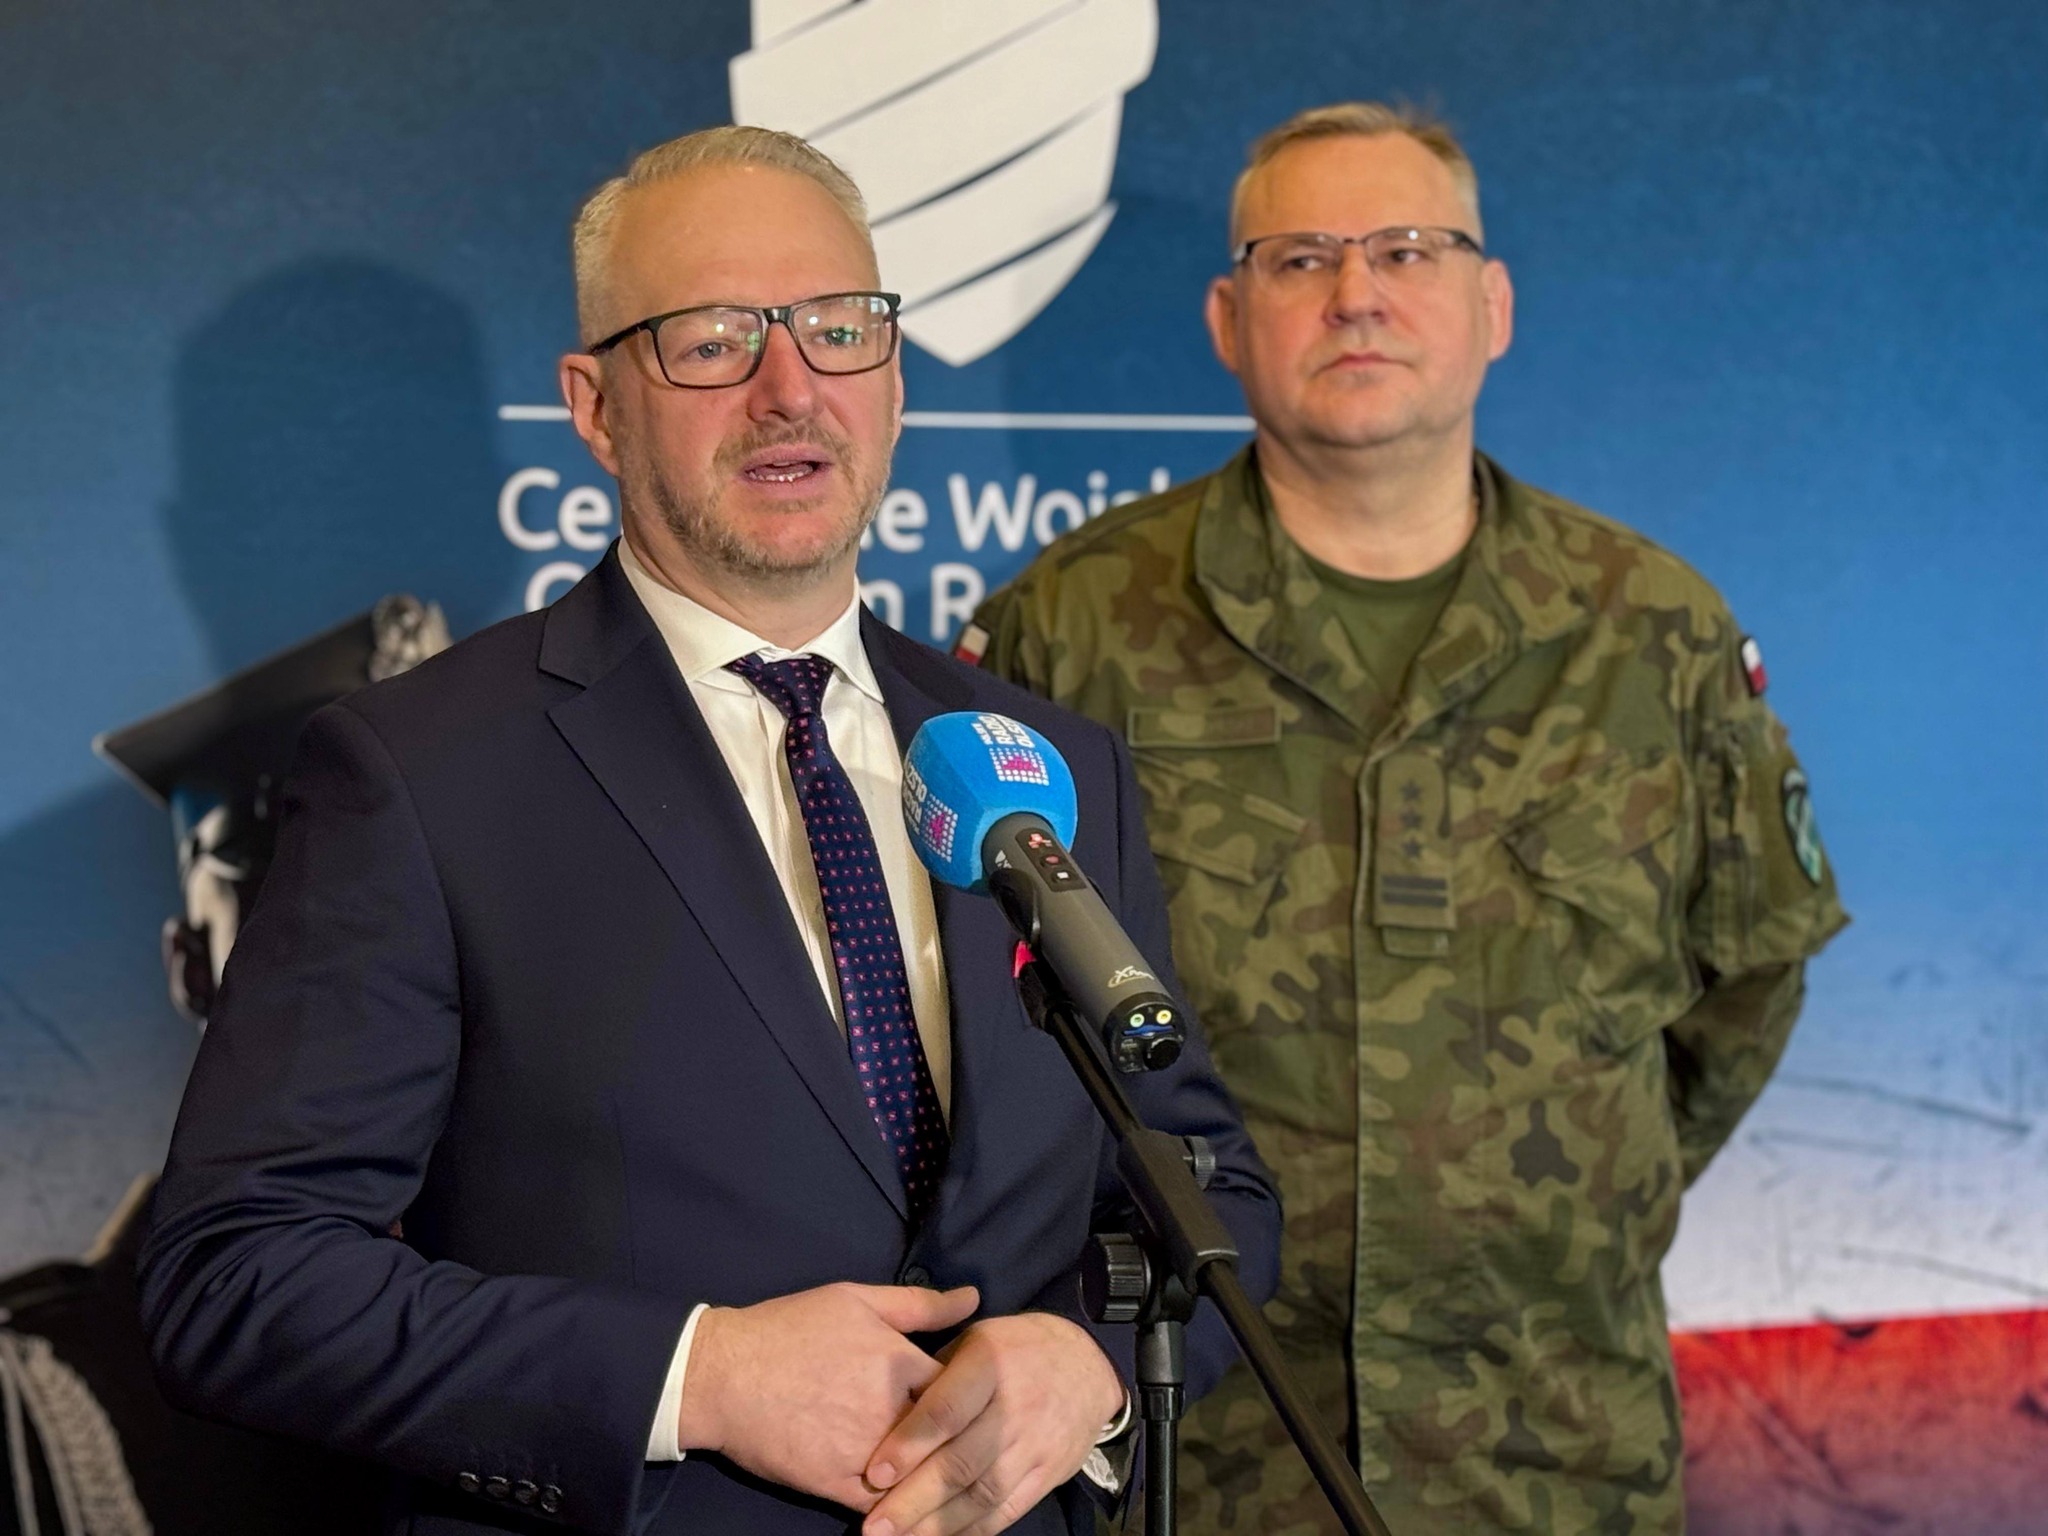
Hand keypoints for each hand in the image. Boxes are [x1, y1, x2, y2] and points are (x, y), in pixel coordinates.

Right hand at [679, 1281, 980, 1511]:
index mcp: (900, 1363)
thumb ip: (918, 1305)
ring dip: (934, 1476)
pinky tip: (909, 1502)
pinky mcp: (837, 1486)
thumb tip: (973, 1298)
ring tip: (946, 1477)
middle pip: (950, 1436)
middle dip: (961, 1440)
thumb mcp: (855, 1300)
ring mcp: (866, 1452)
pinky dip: (901, 1506)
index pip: (964, 1387)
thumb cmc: (789, 1330)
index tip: (970, 1400)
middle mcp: (891, 1410)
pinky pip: (885, 1506)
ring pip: (922, 1475)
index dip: (971, 1395)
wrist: (722, 1376)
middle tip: (968, 1443)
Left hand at [860, 1313, 1124, 1535]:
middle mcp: (1014, 1407)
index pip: (946, 1411)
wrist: (1087, 1362)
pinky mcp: (1049, 1474)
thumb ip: (935, 1374)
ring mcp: (1035, 1445)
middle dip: (914, 1499)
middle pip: (961, 1463)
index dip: (909, 1444)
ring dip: (937, 1524)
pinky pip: (1006, 1510)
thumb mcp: (975, 1338)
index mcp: (989, 1365)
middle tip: (875, 1525)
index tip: (873, 1473)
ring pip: (982, 1494)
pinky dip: (971, 1528)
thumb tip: (886, 1412)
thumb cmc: (1014, 1347)